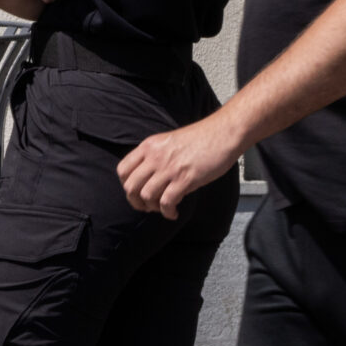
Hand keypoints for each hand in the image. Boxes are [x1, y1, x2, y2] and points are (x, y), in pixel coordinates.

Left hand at [119, 114, 243, 217]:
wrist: (223, 133)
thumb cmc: (200, 139)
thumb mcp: (168, 142)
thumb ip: (155, 156)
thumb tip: (148, 179)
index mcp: (149, 146)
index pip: (122, 170)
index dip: (126, 185)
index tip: (136, 192)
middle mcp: (155, 157)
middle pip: (130, 187)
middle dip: (136, 202)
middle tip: (147, 207)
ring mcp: (169, 168)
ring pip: (146, 196)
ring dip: (152, 208)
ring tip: (163, 209)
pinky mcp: (185, 179)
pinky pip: (167, 202)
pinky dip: (167, 212)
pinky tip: (174, 213)